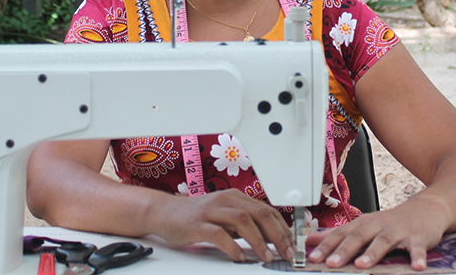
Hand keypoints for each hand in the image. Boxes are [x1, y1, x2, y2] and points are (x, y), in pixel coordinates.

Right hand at [147, 189, 294, 263]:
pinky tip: (239, 257)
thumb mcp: (224, 217)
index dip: (283, 227)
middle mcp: (225, 200)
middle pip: (259, 213)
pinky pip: (219, 234)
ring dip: (258, 240)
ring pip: (242, 220)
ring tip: (267, 256)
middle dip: (277, 234)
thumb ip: (244, 226)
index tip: (292, 245)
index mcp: (235, 197)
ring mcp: (211, 210)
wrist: (163, 212)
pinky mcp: (196, 224)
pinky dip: (232, 246)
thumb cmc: (195, 216)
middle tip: (286, 252)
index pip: (266, 210)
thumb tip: (271, 239)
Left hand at [306, 195, 449, 270]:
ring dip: (373, 253)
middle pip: (359, 237)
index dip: (326, 245)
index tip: (313, 257)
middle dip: (344, 250)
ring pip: (383, 241)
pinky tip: (417, 267)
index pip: (341, 234)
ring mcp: (399, 231)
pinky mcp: (418, 238)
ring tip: (362, 265)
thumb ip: (338, 234)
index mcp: (363, 224)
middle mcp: (378, 225)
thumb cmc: (391, 221)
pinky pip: (417, 248)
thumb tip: (311, 239)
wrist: (426, 208)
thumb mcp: (363, 224)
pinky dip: (417, 257)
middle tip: (332, 263)